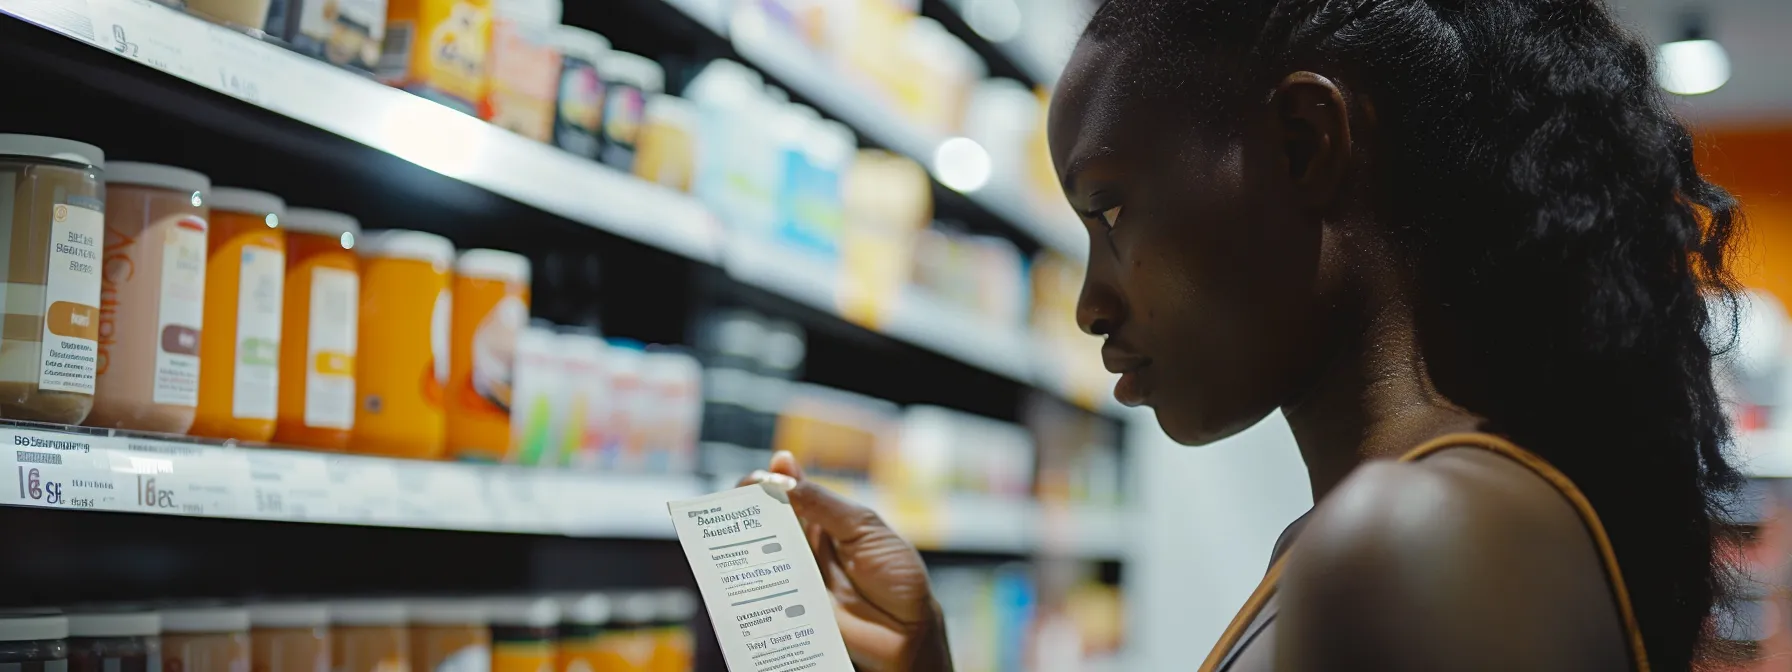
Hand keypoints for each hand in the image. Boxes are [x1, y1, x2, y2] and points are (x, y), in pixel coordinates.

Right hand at [741, 451, 952, 671]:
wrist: (909, 631)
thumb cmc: (896, 576)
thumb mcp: (863, 528)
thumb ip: (823, 504)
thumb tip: (784, 475)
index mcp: (823, 521)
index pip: (787, 494)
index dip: (768, 483)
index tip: (756, 478)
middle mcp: (804, 548)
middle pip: (764, 524)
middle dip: (747, 511)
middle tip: (736, 507)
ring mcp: (794, 579)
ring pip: (757, 557)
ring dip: (742, 546)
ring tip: (733, 536)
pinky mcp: (789, 609)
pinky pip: (761, 594)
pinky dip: (747, 583)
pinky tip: (739, 572)